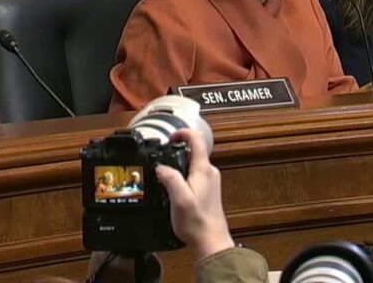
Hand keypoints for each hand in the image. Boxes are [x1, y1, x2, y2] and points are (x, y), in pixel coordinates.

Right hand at [155, 129, 233, 260]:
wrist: (210, 239)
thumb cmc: (197, 221)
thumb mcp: (179, 199)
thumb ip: (170, 178)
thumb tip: (161, 166)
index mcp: (204, 170)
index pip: (197, 140)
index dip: (183, 133)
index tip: (170, 136)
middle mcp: (210, 173)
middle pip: (195, 150)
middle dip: (178, 149)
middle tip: (163, 154)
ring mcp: (210, 181)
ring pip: (194, 163)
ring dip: (180, 163)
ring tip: (165, 171)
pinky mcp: (208, 190)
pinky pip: (195, 174)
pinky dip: (183, 174)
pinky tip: (174, 186)